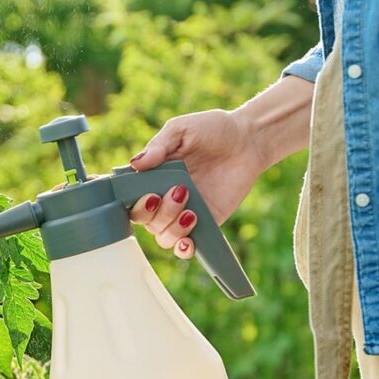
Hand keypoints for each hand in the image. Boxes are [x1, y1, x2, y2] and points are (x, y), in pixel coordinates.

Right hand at [126, 75, 312, 260]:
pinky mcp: (205, 222)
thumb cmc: (213, 129)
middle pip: (145, 221)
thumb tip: (135, 164)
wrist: (248, 139)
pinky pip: (187, 246)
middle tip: (180, 191)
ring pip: (163, 236)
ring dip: (172, 227)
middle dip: (158, 212)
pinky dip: (183, 249)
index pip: (130, 199)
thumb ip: (158, 146)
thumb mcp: (181, 129)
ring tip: (191, 210)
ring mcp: (183, 212)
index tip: (148, 195)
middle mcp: (163, 197)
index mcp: (152, 177)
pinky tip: (189, 241)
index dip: (132, 203)